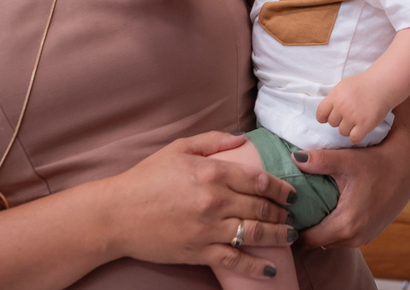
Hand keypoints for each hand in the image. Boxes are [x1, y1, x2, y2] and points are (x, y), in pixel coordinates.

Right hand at [101, 131, 296, 278]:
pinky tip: (270, 270)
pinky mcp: (199, 251)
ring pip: (255, 233)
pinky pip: (235, 261)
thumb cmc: (145, 178)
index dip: (280, 188)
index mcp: (212, 172)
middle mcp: (215, 200)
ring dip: (279, 236)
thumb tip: (242, 139)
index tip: (290, 193)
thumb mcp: (179, 148)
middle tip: (292, 215)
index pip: (259, 180)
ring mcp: (208, 228)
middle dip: (282, 212)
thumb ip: (213, 140)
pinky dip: (256, 267)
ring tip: (290, 236)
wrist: (116, 214)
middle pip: (261, 207)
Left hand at [298, 87, 409, 248]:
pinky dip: (334, 227)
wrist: (406, 167)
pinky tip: (329, 208)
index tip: (284, 213)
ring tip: (308, 208)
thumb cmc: (377, 162)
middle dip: (305, 228)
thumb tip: (295, 158)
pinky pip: (343, 236)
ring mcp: (363, 238)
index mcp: (346, 224)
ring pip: (331, 240)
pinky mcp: (369, 234)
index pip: (308, 239)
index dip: (294, 227)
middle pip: (318, 242)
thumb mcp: (347, 160)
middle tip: (292, 209)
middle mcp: (354, 237)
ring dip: (320, 228)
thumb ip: (320, 161)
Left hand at [316, 73, 393, 144]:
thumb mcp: (343, 86)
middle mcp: (342, 106)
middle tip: (351, 114)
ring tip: (358, 119)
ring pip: (342, 132)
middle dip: (340, 121)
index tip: (331, 117)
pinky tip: (361, 129)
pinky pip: (354, 138)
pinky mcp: (364, 124)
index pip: (321, 114)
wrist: (382, 84)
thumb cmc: (363, 85)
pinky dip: (357, 136)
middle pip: (332, 124)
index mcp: (335, 96)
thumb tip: (325, 113)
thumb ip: (333, 99)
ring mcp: (353, 116)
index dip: (325, 117)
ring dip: (349, 128)